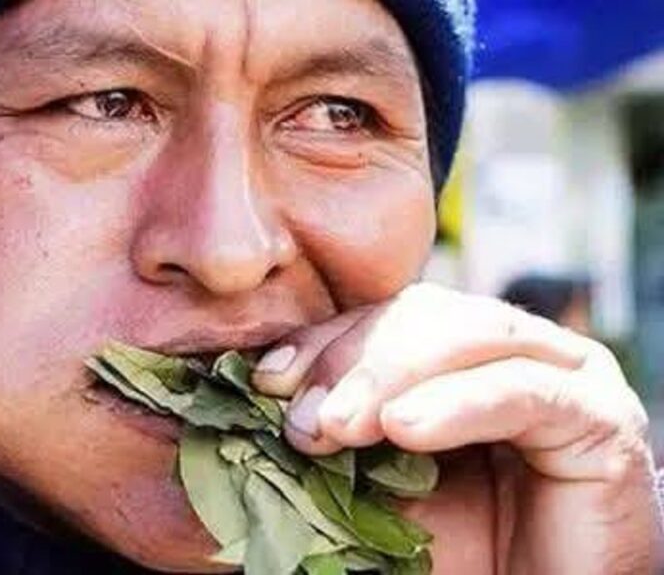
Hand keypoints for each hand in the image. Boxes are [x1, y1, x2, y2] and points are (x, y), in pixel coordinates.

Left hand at [252, 283, 657, 574]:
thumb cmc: (463, 546)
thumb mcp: (380, 481)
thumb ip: (338, 435)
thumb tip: (262, 398)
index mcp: (464, 352)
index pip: (388, 317)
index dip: (326, 341)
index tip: (269, 381)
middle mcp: (514, 348)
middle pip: (425, 314)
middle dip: (353, 359)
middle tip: (303, 418)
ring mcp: (561, 372)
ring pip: (469, 336)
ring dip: (391, 376)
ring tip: (337, 426)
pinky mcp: (598, 413)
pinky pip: (521, 390)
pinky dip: (457, 403)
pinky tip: (405, 427)